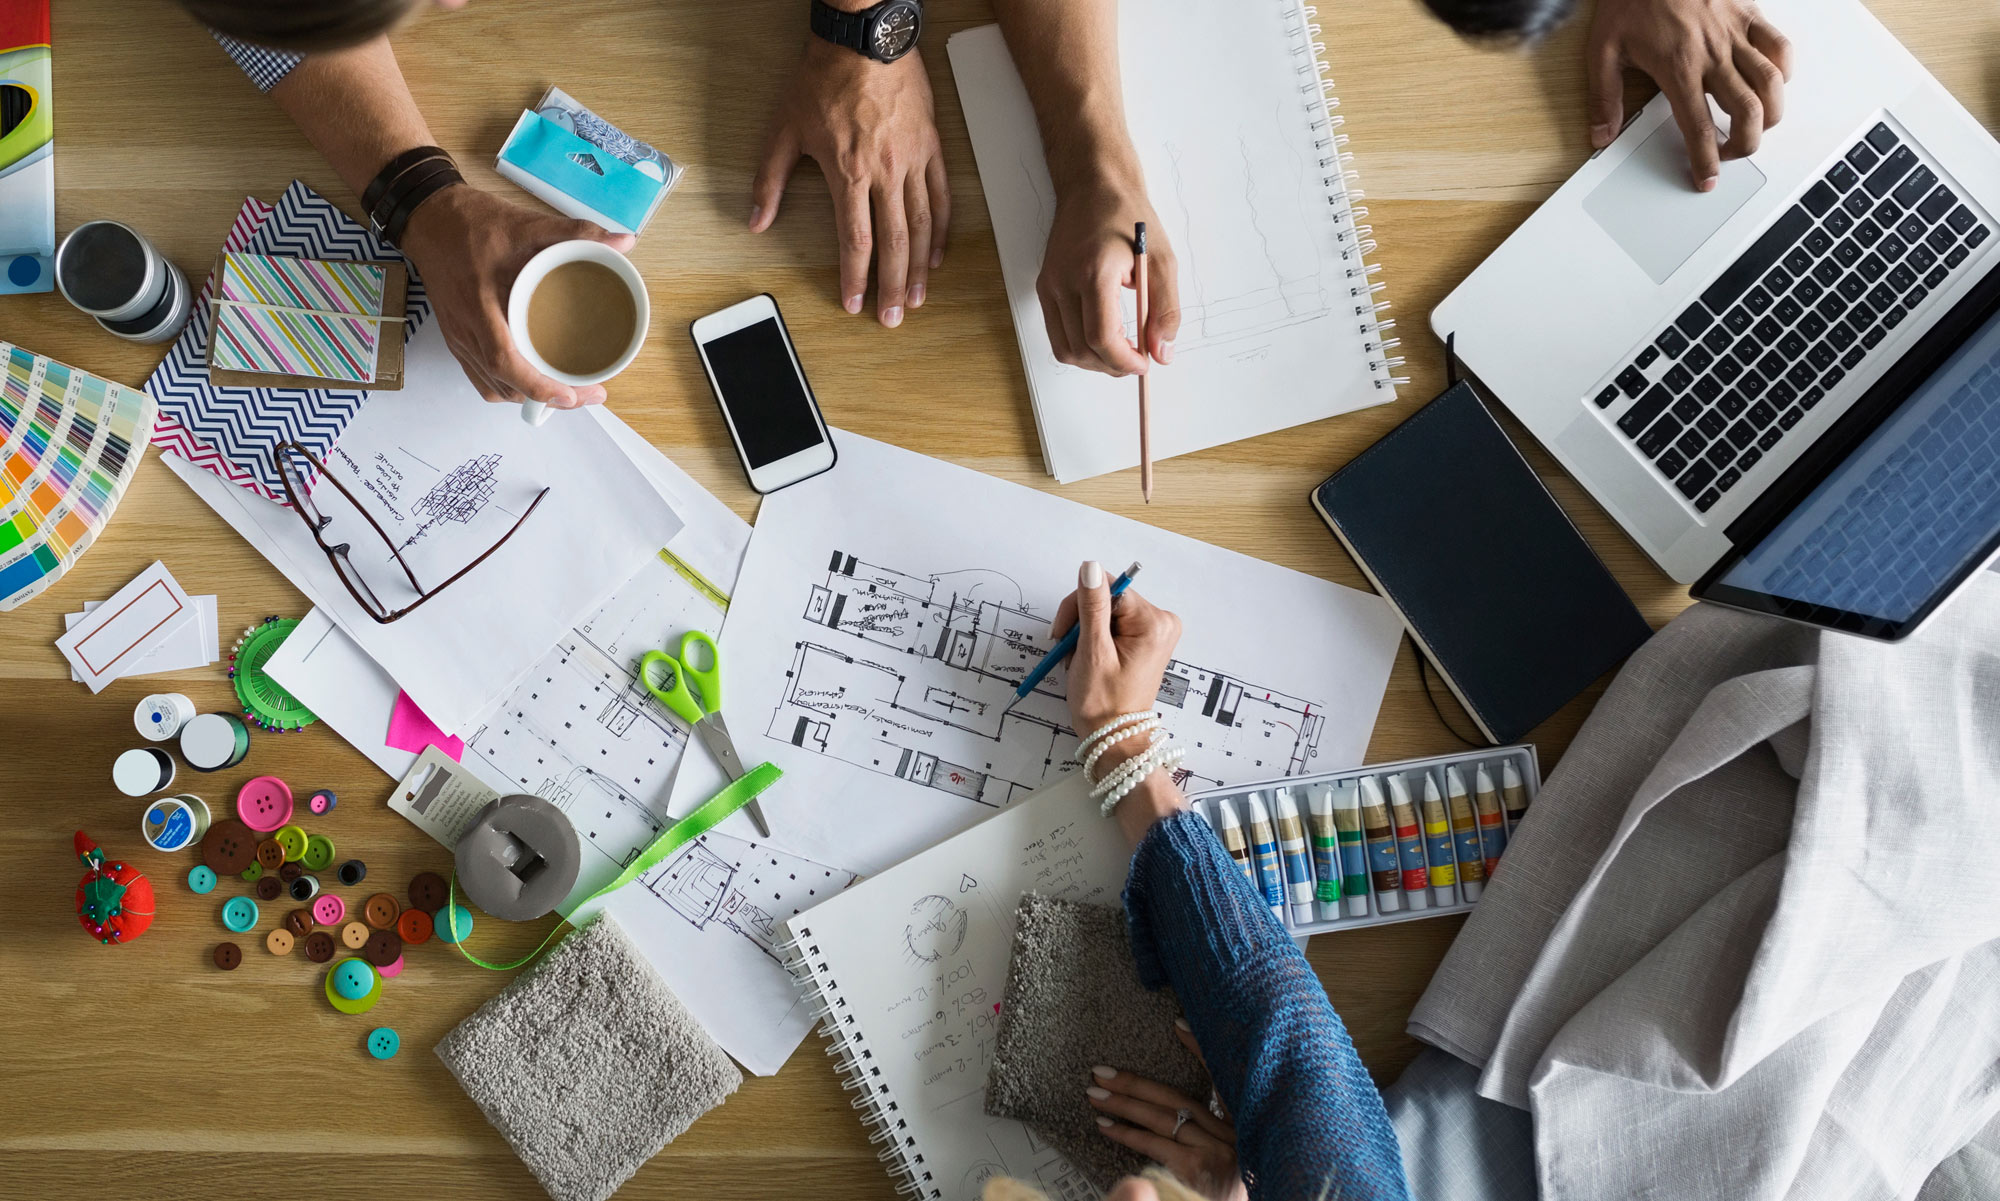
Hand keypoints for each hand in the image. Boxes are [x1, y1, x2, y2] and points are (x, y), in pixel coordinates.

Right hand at [398, 185, 636, 406]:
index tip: (571, 396)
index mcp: (480, 306)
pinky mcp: (457, 339)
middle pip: (504, 385)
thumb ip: (577, 232)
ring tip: (567, 391)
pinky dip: (508, 387)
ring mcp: (459, 339)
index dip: (538, 386)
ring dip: (529, 397)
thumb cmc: (471, 224)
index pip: (504, 361)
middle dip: (547, 398)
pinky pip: (480, 378)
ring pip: (492, 387)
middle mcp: (466, 331)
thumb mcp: (528, 224)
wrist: (429, 220)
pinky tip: (532, 381)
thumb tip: (625, 241)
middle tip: (588, 394)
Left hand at [752, 40, 948, 327]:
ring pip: (921, 226)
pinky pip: (940, 196)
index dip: (856, 278)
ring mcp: (913, 161)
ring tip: (917, 297)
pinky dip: (940, 229)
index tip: (855, 302)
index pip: (856, 240)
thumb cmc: (825, 78)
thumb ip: (769, 180)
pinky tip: (935, 254)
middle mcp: (885, 173)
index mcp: (849, 173)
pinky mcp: (930, 148)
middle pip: (893, 244)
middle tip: (892, 317)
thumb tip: (756, 222)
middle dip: (892, 286)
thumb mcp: (784, 129)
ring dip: (918, 267)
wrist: (865, 39)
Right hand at [1039, 169, 1179, 375]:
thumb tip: (1162, 351)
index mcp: (1094, 272)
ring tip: (1120, 350)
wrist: (1094, 186)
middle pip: (1081, 350)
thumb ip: (1165, 310)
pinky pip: (1057, 333)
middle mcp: (1064, 281)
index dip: (1124, 360)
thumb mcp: (1162, 261)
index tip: (1144, 364)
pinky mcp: (1044, 287)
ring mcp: (1049, 285)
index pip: (1101, 337)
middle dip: (1111, 365)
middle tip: (1136, 359)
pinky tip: (1102, 336)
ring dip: (1094, 361)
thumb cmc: (1128, 216)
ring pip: (1065, 348)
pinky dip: (1080, 345)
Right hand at [1051, 561, 1179, 735]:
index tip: (1063, 634)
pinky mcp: (1145, 639)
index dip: (1079, 606)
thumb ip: (1091, 606)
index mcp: (1154, 622)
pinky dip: (1093, 639)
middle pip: (1107, 597)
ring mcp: (1154, 631)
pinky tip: (1088, 658)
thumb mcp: (1093, 651)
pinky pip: (1112, 624)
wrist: (1113, 736)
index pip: (1107, 588)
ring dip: (1083, 633)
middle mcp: (1161, 621)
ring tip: (1078, 660)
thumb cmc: (1103, 703)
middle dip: (1080, 623)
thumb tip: (1090, 566)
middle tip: (1068, 652)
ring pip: (1105, 611)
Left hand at [1087, 1028, 1243, 1200]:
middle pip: (1179, 1098)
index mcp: (1245, 1127)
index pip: (1221, 1079)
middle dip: (1137, 1082)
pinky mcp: (1198, 1168)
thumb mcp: (1228, 1159)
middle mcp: (1234, 1135)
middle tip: (1102, 1070)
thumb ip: (1209, 1131)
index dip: (1200, 1049)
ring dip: (1124, 1103)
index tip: (1177, 1025)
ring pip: (1163, 1117)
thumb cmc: (1223, 1193)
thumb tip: (1175, 1100)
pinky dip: (1128, 1133)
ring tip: (1095, 1093)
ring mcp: (1217, 1151)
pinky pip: (1156, 1143)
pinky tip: (1107, 1126)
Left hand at [1585, 0, 1792, 190]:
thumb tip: (1601, 135)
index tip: (1707, 178)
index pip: (1699, 126)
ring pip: (1771, 82)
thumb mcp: (1602, 49)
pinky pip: (1779, 45)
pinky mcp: (1748, 14)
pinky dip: (1783, 69)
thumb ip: (1604, 96)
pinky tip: (1772, 83)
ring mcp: (1734, 33)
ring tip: (1757, 128)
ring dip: (1771, 114)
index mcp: (1677, 67)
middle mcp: (1712, 54)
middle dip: (1747, 144)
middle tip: (1733, 155)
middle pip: (1747, 110)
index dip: (1706, 160)